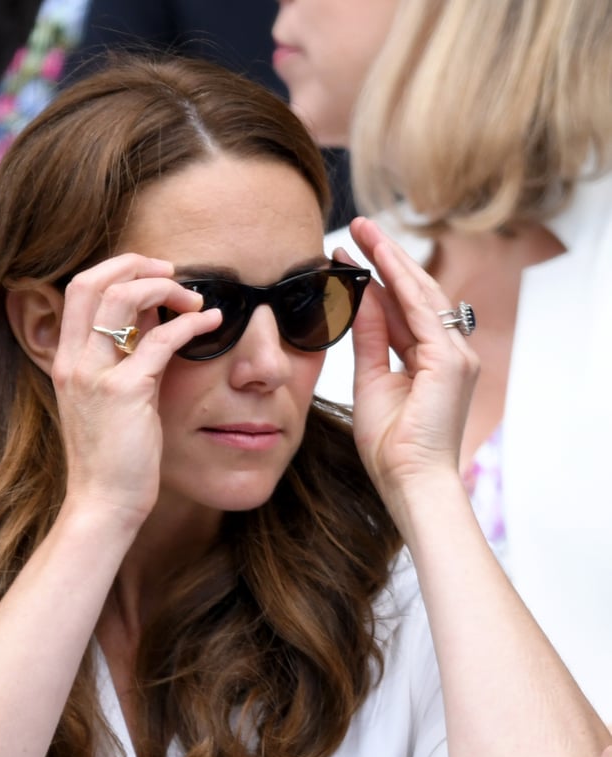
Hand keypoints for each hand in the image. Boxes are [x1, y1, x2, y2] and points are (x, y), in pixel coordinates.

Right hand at [52, 254, 221, 525]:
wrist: (102, 504)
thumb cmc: (112, 459)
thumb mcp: (109, 401)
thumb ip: (123, 359)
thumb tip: (151, 321)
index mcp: (66, 362)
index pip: (80, 289)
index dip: (116, 269)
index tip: (151, 273)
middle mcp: (74, 362)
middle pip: (93, 281)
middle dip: (135, 264)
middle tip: (173, 270)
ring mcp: (95, 376)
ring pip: (122, 298)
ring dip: (164, 287)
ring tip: (195, 297)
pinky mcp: (124, 393)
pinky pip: (160, 339)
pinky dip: (191, 323)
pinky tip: (212, 322)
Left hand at [342, 217, 479, 507]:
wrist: (410, 481)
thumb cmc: (392, 447)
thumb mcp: (371, 382)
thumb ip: (369, 340)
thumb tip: (357, 302)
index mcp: (431, 361)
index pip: (403, 309)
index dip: (377, 280)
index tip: (349, 256)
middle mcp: (450, 352)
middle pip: (416, 293)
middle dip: (385, 259)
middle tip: (357, 228)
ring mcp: (456, 355)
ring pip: (421, 293)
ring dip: (390, 260)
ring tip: (363, 231)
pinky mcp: (451, 360)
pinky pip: (422, 311)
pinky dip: (400, 282)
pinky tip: (378, 259)